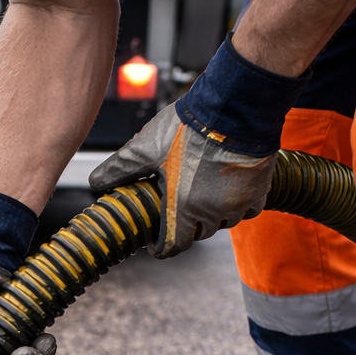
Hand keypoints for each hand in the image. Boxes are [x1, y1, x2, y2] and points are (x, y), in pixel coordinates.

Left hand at [88, 100, 275, 258]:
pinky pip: (249, 210)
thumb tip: (95, 182)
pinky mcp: (260, 189)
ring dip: (211, 217)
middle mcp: (213, 213)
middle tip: (175, 210)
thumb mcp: (145, 148)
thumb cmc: (189, 128)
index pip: (172, 246)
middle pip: (198, 234)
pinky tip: (227, 192)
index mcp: (183, 208)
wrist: (235, 107)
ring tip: (200, 197)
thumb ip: (120, 168)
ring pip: (223, 223)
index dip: (160, 247)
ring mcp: (238, 203)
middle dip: (184, 227)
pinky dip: (237, 207)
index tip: (155, 242)